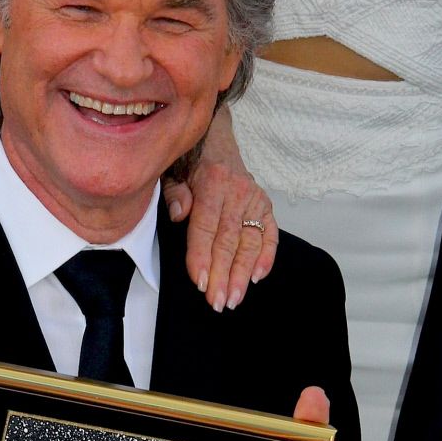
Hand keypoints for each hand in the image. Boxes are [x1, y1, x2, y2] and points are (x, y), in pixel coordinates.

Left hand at [163, 107, 277, 308]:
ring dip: (243, 273)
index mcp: (212, 181)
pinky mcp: (265, 205)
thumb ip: (174, 193)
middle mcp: (237, 191)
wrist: (215, 139)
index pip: (206, 226)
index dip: (202, 256)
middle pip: (229, 240)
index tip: (200, 282)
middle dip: (223, 274)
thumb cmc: (188, 159)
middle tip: (218, 302)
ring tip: (235, 298)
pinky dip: (266, 256)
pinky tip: (258, 277)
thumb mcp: (171, 169)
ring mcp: (254, 199)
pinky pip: (270, 234)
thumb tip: (179, 214)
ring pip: (250, 242)